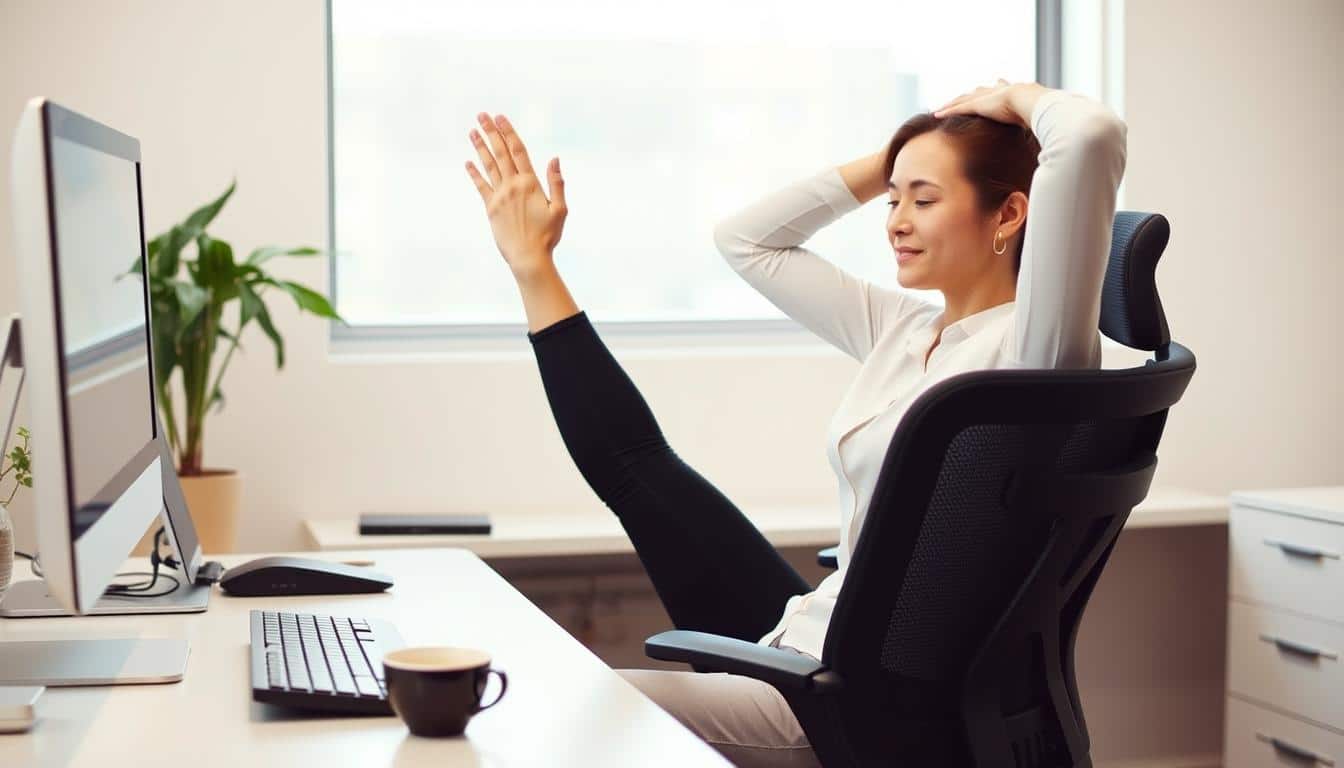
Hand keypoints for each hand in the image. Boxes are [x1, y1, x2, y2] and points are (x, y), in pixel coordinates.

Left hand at [464, 112, 567, 278]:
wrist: (528, 257)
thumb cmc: (548, 236)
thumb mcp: (560, 209)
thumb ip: (556, 183)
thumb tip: (554, 159)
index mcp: (530, 184)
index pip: (518, 151)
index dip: (508, 133)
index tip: (500, 118)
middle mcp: (513, 186)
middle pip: (500, 153)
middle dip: (491, 132)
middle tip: (482, 115)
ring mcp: (499, 196)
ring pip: (488, 166)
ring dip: (480, 147)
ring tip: (472, 131)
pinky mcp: (490, 209)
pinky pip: (480, 186)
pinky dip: (474, 173)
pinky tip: (468, 162)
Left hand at [931, 79, 1047, 129]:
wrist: (1036, 103)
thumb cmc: (1043, 113)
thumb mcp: (1042, 120)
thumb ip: (1044, 127)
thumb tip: (1057, 139)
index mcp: (1013, 93)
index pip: (1001, 89)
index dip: (995, 89)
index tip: (995, 85)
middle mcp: (997, 92)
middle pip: (978, 92)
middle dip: (968, 96)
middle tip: (958, 99)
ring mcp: (987, 97)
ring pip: (964, 100)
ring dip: (951, 104)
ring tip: (940, 108)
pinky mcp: (978, 104)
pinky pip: (958, 108)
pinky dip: (947, 110)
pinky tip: (936, 113)